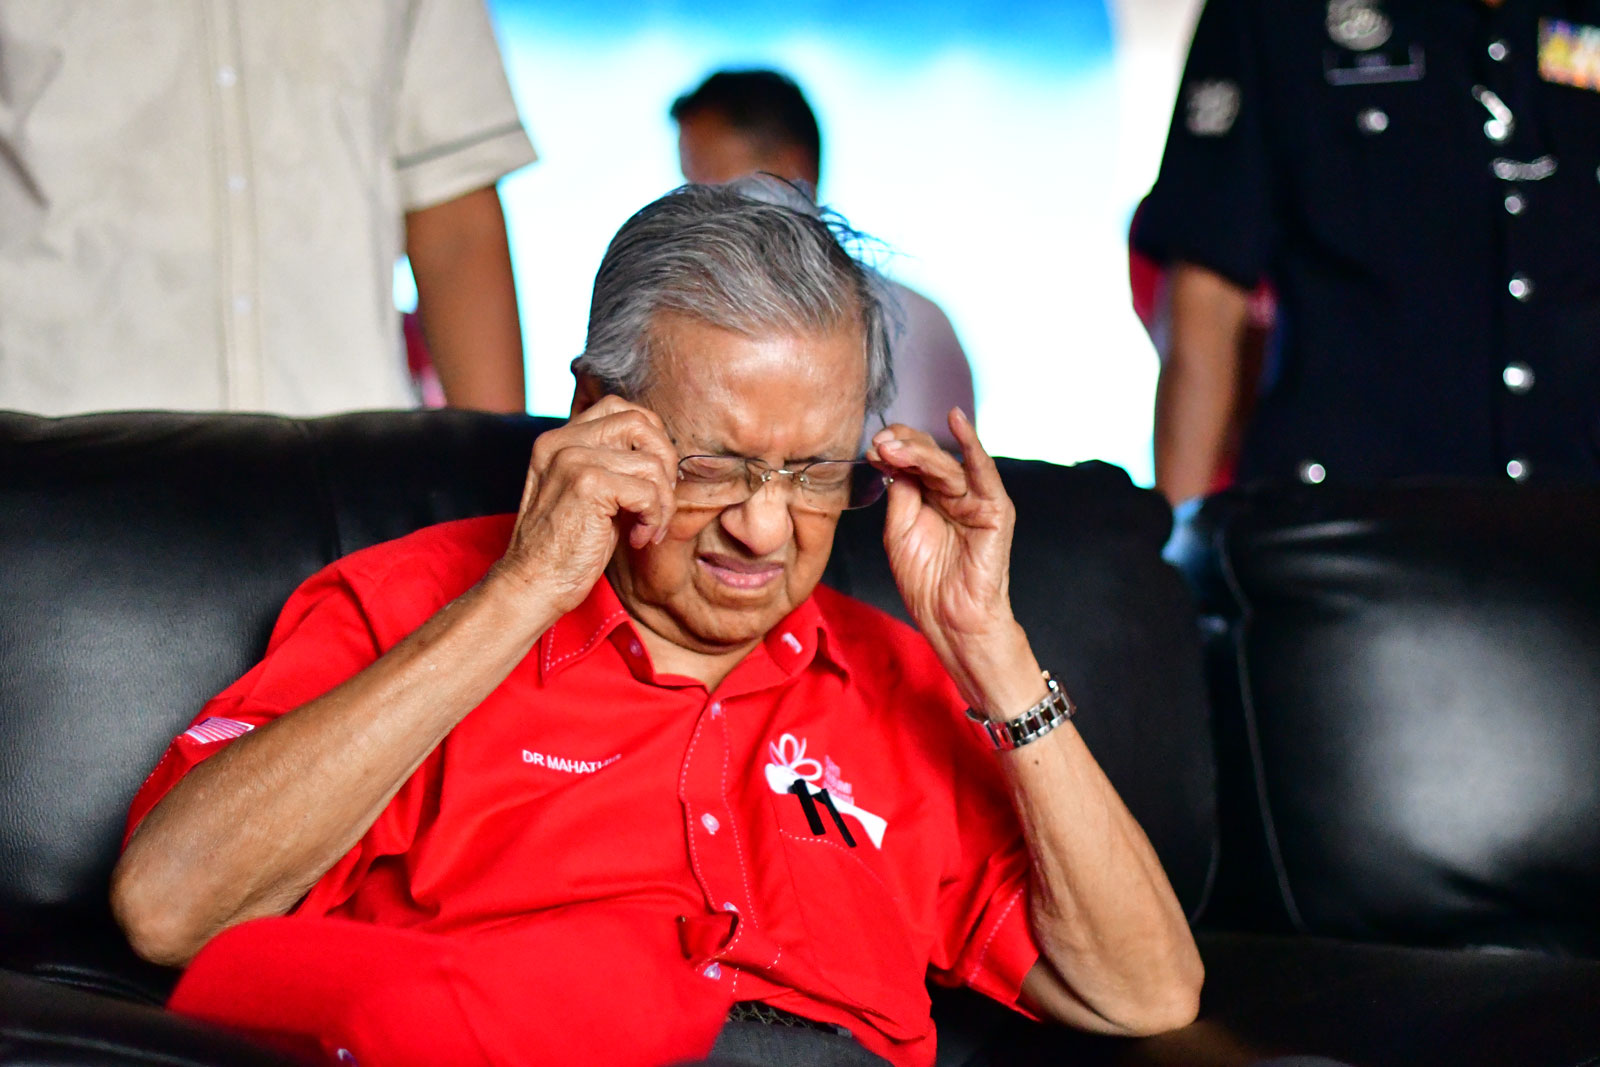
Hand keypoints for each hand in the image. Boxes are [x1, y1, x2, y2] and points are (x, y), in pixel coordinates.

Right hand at [493, 397, 678, 617]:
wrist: (532, 585)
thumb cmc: (565, 548)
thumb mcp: (587, 494)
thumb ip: (612, 466)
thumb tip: (663, 455)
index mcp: (559, 439)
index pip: (621, 409)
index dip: (650, 439)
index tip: (652, 480)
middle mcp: (562, 441)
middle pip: (641, 422)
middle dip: (665, 463)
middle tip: (660, 503)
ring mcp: (573, 459)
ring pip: (651, 462)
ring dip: (663, 502)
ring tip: (648, 529)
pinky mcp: (587, 484)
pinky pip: (648, 491)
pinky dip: (654, 519)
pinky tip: (638, 539)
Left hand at [870, 410, 1039, 711]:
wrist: (949, 618)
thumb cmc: (926, 581)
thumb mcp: (899, 530)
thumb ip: (900, 493)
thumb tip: (891, 457)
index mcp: (929, 497)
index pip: (912, 461)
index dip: (892, 450)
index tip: (870, 448)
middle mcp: (953, 493)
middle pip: (928, 456)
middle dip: (902, 447)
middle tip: (879, 444)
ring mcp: (975, 499)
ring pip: (946, 464)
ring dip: (919, 452)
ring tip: (893, 447)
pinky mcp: (995, 509)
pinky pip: (983, 472)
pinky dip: (972, 444)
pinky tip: (958, 421)